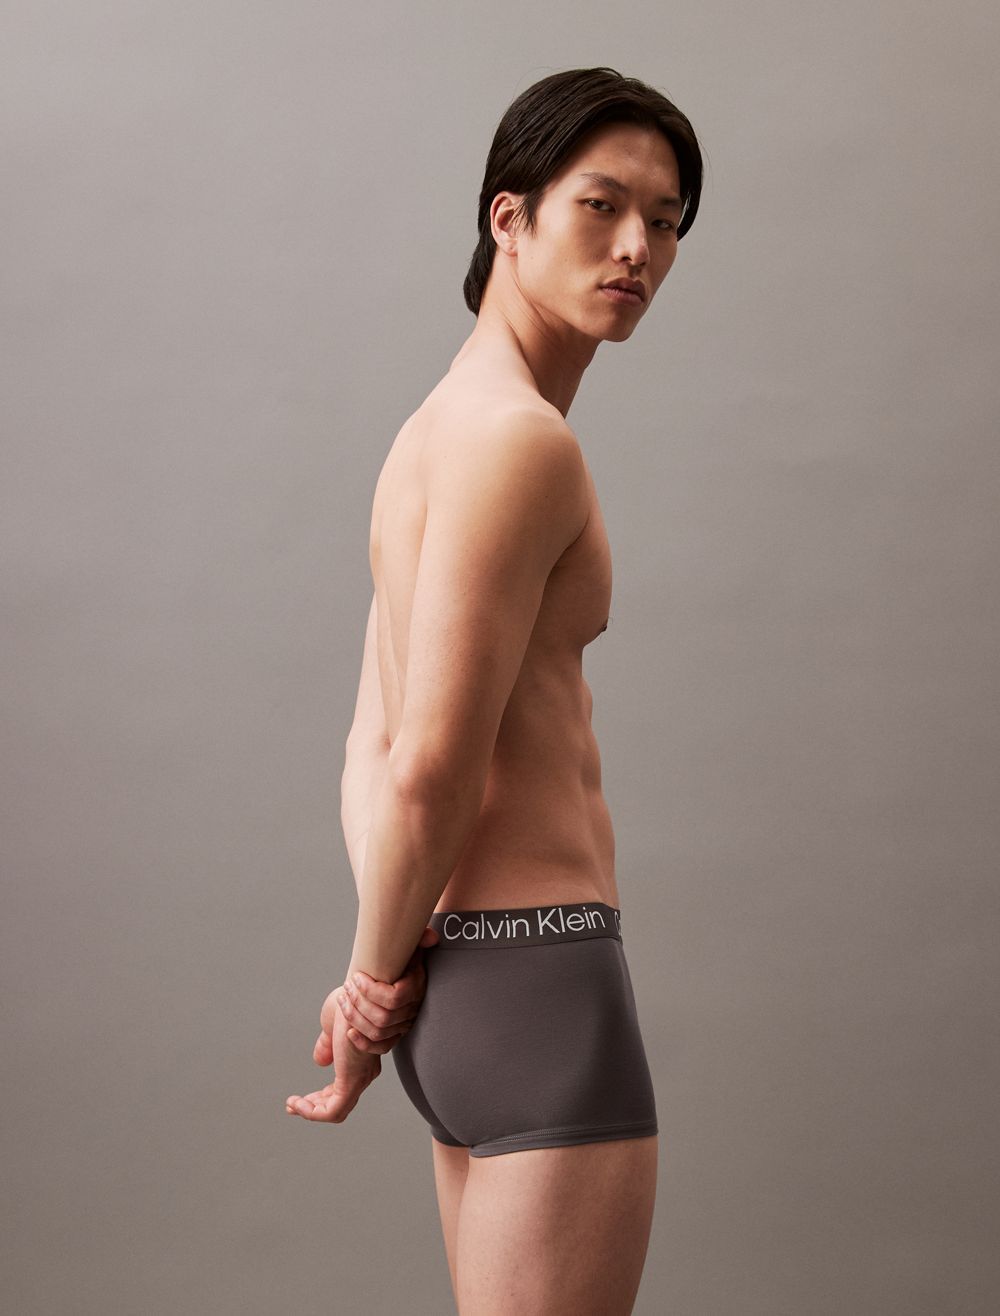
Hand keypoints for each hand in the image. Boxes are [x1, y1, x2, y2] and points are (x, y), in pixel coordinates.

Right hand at [284, 987, 380, 1122]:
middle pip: (339, 1103)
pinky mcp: (352, 1080)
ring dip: (311, 1111)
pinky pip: (332, 1110)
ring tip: (291, 1104)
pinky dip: (312, 1112)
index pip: (341, 1091)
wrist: (360, 991)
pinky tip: (296, 1102)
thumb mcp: (334, 1027)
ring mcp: (360, 1078)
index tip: (298, 1098)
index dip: (319, 1097)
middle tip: (292, 1105)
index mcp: (360, 1061)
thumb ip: (327, 1045)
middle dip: (313, 1106)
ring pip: (337, 1111)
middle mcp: (364, 1073)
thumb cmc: (351, 1001)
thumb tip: (320, 1061)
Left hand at [338, 924, 439, 1053]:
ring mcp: (403, 1024)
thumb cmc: (401, 958)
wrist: (396, 974)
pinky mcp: (394, 1036)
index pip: (395, 998)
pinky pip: (381, 1048)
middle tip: (347, 986)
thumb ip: (420, 937)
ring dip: (355, 1017)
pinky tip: (349, 1031)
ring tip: (343, 999)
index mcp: (416, 987)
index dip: (372, 990)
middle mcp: (412, 1009)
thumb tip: (431, 937)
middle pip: (383, 1017)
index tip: (356, 976)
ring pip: (379, 1032)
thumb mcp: (410, 945)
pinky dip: (363, 1043)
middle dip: (358, 1002)